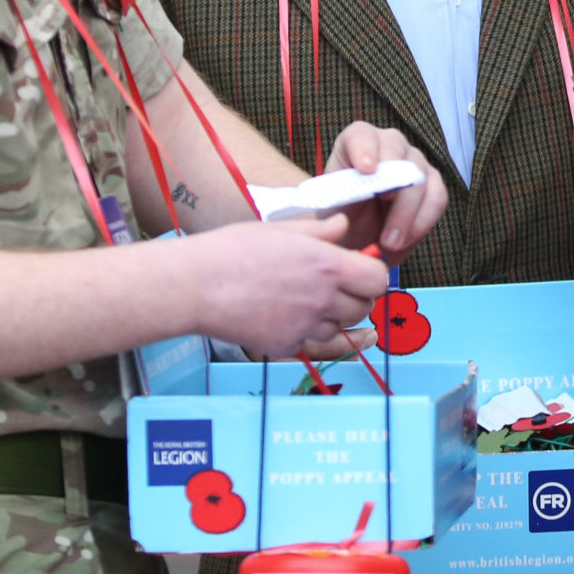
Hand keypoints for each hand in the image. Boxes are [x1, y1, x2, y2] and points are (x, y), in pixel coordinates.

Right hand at [179, 216, 387, 358]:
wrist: (195, 286)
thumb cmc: (233, 250)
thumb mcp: (281, 229)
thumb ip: (320, 230)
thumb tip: (344, 225)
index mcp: (327, 265)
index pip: (377, 279)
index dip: (370, 275)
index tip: (357, 270)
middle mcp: (322, 299)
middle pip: (364, 307)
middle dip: (355, 297)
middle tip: (333, 286)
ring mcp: (305, 327)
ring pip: (340, 329)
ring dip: (332, 317)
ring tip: (303, 299)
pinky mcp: (286, 347)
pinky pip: (310, 344)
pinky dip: (305, 333)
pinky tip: (282, 315)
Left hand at [322, 122, 449, 259]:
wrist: (355, 234)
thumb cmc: (339, 216)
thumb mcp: (330, 208)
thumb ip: (340, 200)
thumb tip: (353, 202)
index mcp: (356, 141)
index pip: (361, 135)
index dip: (365, 150)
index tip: (366, 171)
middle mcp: (388, 144)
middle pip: (397, 153)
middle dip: (393, 188)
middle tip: (382, 216)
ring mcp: (414, 161)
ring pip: (420, 177)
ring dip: (407, 215)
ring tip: (389, 244)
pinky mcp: (432, 183)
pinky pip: (437, 198)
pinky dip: (421, 224)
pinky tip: (403, 242)